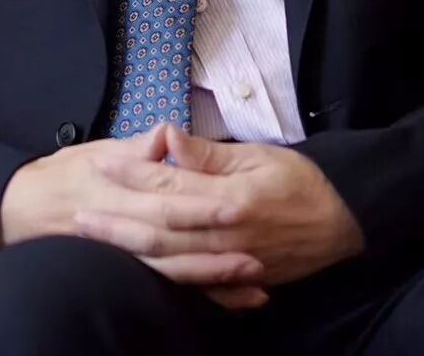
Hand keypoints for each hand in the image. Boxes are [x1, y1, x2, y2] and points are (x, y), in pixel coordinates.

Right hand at [0, 124, 269, 309]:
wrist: (20, 210)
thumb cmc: (64, 174)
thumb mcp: (96, 150)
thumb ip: (137, 147)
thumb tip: (165, 133)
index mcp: (119, 190)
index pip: (165, 196)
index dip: (200, 201)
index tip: (234, 202)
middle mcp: (125, 226)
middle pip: (175, 241)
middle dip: (215, 249)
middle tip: (257, 251)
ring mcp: (127, 257)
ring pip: (174, 273)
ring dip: (214, 277)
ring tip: (254, 277)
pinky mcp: (129, 278)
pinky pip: (168, 291)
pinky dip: (202, 297)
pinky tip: (235, 301)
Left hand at [70, 123, 365, 288]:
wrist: (342, 222)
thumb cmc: (300, 179)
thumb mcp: (257, 155)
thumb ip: (209, 155)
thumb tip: (166, 139)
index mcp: (230, 198)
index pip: (169, 186)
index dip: (134, 174)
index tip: (103, 162)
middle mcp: (224, 235)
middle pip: (160, 231)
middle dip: (117, 220)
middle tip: (80, 211)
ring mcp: (228, 264)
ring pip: (168, 261)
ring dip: (129, 249)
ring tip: (97, 237)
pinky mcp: (234, 282)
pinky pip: (191, 285)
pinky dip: (162, 278)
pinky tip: (137, 270)